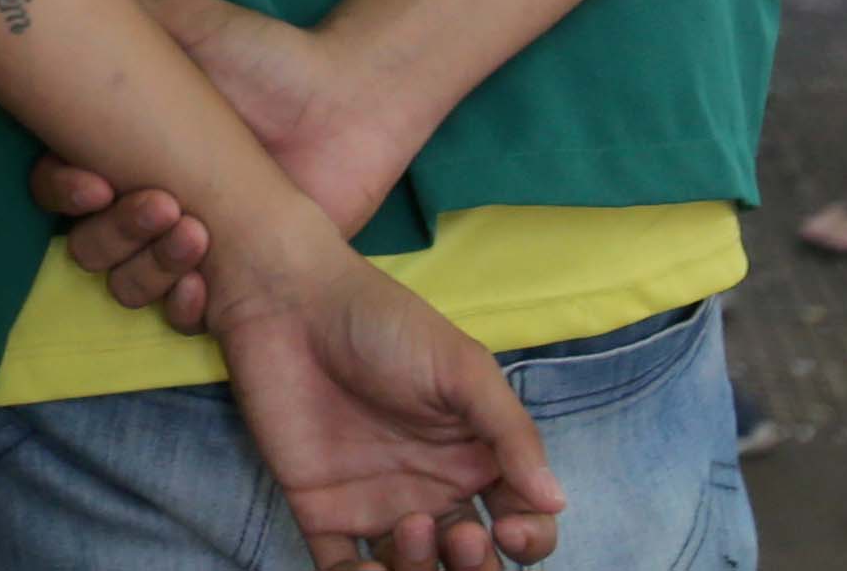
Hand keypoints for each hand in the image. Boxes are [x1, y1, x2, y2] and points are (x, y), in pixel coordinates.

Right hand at [31, 0, 433, 330]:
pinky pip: (183, 317)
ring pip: (126, 282)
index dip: (63, 191)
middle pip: (88, 242)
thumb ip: (130, 15)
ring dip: (146, 267)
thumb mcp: (193, 23)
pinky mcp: (232, 283)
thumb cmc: (268, 59)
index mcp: (125, 148)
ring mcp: (187, 246)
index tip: (94, 183)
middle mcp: (145, 200)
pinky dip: (182, 306)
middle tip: (163, 203)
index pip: (61, 184)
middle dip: (112, 232)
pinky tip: (204, 284)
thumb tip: (63, 6)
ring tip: (198, 233)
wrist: (348, 103)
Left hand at [211, 231, 564, 568]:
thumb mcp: (462, 367)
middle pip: (473, 562)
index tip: (510, 529)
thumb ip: (510, 431)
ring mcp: (379, 507)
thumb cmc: (385, 324)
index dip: (528, 540)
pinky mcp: (323, 514)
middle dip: (477, 568)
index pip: (522, 522)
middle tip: (460, 538)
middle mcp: (433, 492)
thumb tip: (556, 501)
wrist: (289, 303)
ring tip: (411, 528)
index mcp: (476, 458)